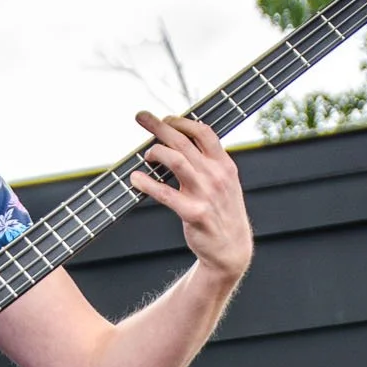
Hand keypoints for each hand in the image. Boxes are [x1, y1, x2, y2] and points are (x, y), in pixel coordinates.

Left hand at [129, 113, 253, 287]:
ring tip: (146, 155)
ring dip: (155, 152)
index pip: (203, 132)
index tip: (165, 119)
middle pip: (184, 141)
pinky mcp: (194, 213)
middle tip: (140, 116)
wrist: (231, 250)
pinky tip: (135, 179)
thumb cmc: (221, 214)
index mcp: (225, 165)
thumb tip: (187, 140)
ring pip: (175, 160)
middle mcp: (216, 176)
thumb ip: (209, 163)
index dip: (181, 121)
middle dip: (159, 126)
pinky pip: (165, 194)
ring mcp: (206, 194)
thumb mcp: (225, 184)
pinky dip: (147, 184)